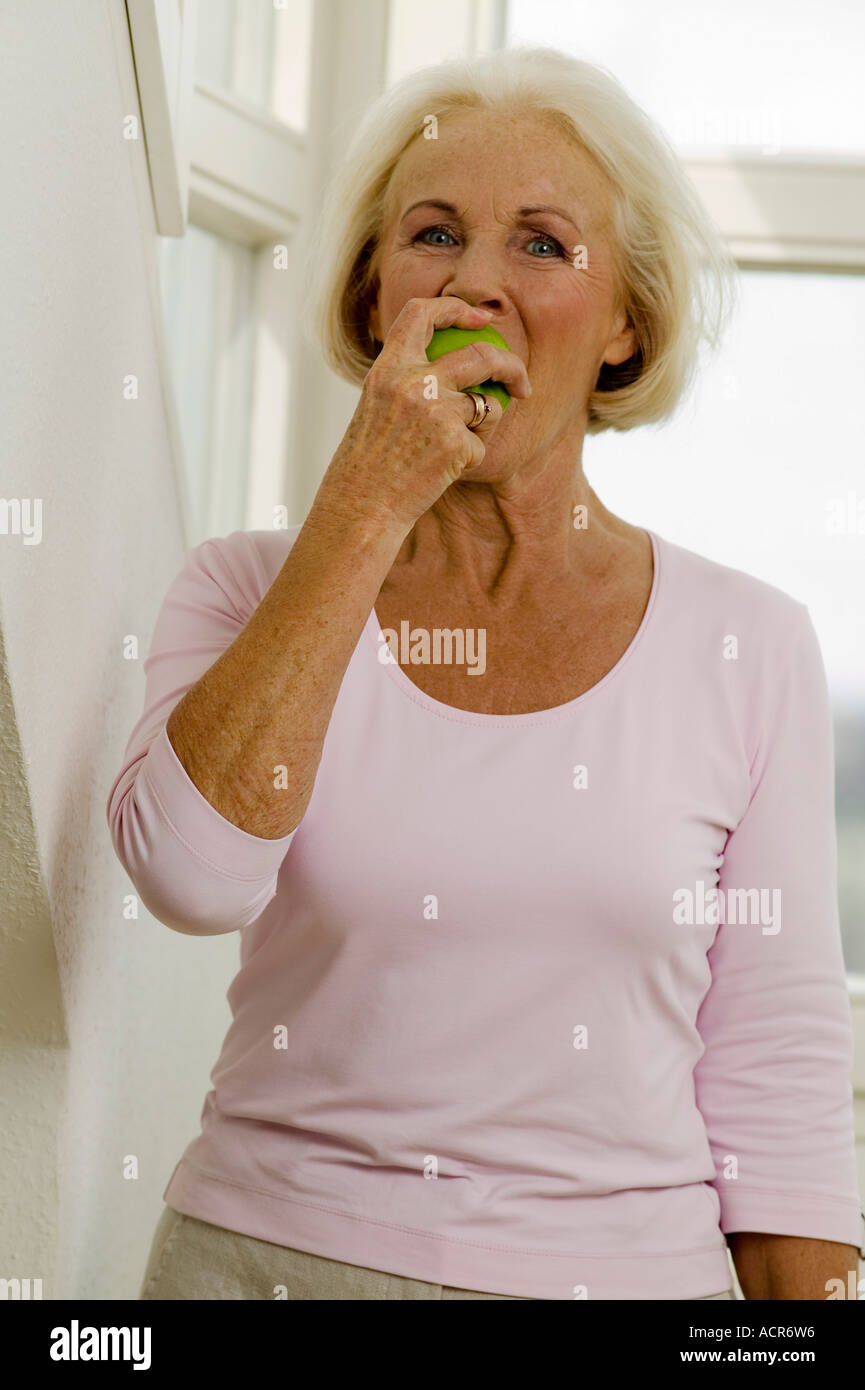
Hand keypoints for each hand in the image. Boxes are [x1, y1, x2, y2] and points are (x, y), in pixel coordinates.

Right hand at [312, 296, 530, 538]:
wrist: (362, 506)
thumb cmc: (369, 463)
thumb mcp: (377, 407)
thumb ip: (408, 381)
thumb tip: (456, 364)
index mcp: (388, 368)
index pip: (421, 314)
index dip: (455, 309)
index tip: (480, 319)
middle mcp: (413, 382)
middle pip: (480, 354)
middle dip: (511, 365)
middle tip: (522, 384)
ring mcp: (436, 411)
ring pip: (488, 404)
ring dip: (487, 424)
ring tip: (459, 447)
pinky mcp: (455, 443)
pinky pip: (480, 445)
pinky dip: (469, 459)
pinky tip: (441, 472)